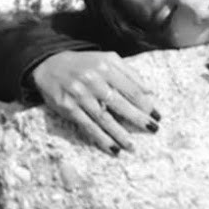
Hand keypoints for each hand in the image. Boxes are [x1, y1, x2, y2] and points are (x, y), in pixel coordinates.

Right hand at [29, 50, 162, 154]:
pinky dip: (101, 139)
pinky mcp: (68, 108)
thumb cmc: (86, 64)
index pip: (131, 89)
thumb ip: (129, 73)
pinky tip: (112, 148)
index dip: (146, 104)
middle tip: (153, 130)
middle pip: (120, 104)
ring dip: (120, 134)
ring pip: (104, 118)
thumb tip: (150, 91)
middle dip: (138, 119)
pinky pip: (88, 126)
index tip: (157, 115)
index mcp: (106, 67)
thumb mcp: (108, 59)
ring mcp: (80, 95)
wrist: (50, 64)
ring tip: (132, 146)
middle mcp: (93, 81)